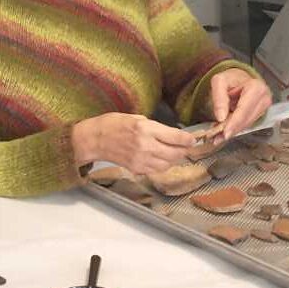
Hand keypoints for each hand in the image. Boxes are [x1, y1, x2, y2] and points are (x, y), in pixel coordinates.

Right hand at [71, 112, 212, 182]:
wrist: (95, 139)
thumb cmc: (113, 124)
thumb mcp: (136, 117)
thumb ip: (155, 127)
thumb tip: (172, 135)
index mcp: (145, 129)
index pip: (175, 137)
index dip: (188, 140)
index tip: (193, 140)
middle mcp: (145, 145)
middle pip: (175, 153)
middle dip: (184, 150)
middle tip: (186, 147)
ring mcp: (141, 160)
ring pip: (168, 164)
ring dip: (174, 159)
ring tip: (173, 152)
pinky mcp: (137, 169)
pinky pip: (157, 170)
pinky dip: (162, 165)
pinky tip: (160, 158)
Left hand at [208, 68, 272, 140]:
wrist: (239, 78)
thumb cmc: (231, 79)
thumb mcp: (219, 81)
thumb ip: (219, 97)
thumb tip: (221, 117)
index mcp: (256, 88)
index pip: (244, 109)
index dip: (234, 123)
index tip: (224, 133)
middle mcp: (264, 98)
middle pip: (246, 119)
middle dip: (231, 129)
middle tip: (216, 137)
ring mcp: (264, 108)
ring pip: (246, 124)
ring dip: (232, 131)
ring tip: (217, 136)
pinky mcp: (260, 114)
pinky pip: (247, 124)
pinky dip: (235, 129)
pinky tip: (224, 132)